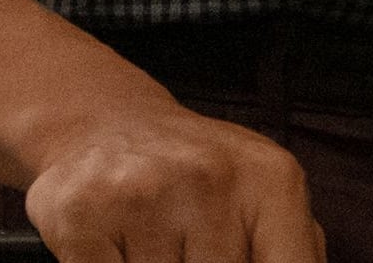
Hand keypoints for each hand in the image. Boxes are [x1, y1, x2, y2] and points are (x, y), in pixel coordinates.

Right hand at [0, 0, 323, 262]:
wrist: (103, 123)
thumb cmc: (195, 176)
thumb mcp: (262, 196)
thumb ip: (291, 248)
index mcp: (272, 180)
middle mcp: (211, 179)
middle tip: (189, 249)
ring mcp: (144, 197)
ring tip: (156, 242)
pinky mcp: (81, 218)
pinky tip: (116, 249)